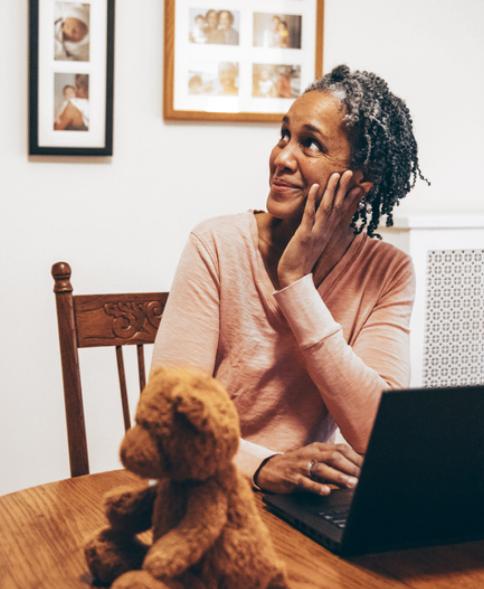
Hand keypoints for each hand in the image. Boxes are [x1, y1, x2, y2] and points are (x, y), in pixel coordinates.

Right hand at [255, 442, 362, 494]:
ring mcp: (300, 465)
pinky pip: (305, 482)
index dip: (355, 458)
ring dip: (338, 476)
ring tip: (350, 484)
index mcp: (317, 448)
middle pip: (333, 457)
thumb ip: (330, 462)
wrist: (269, 468)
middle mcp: (310, 454)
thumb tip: (354, 470)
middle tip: (362, 477)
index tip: (367, 467)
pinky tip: (326, 491)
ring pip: (321, 469)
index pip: (340, 449)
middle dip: (350, 467)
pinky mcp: (292, 478)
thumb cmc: (296, 464)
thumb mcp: (313, 458)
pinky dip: (317, 487)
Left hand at [277, 170, 362, 287]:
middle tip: (351, 172)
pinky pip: (309, 215)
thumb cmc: (302, 259)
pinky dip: (313, 201)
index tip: (362, 183)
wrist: (294, 278)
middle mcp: (326, 231)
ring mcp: (316, 233)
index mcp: (329, 232)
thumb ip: (320, 230)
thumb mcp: (314, 242)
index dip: (351, 197)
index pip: (343, 211)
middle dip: (344, 188)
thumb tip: (324, 222)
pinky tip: (314, 187)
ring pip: (327, 208)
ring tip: (337, 175)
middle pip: (338, 206)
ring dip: (332, 191)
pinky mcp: (304, 235)